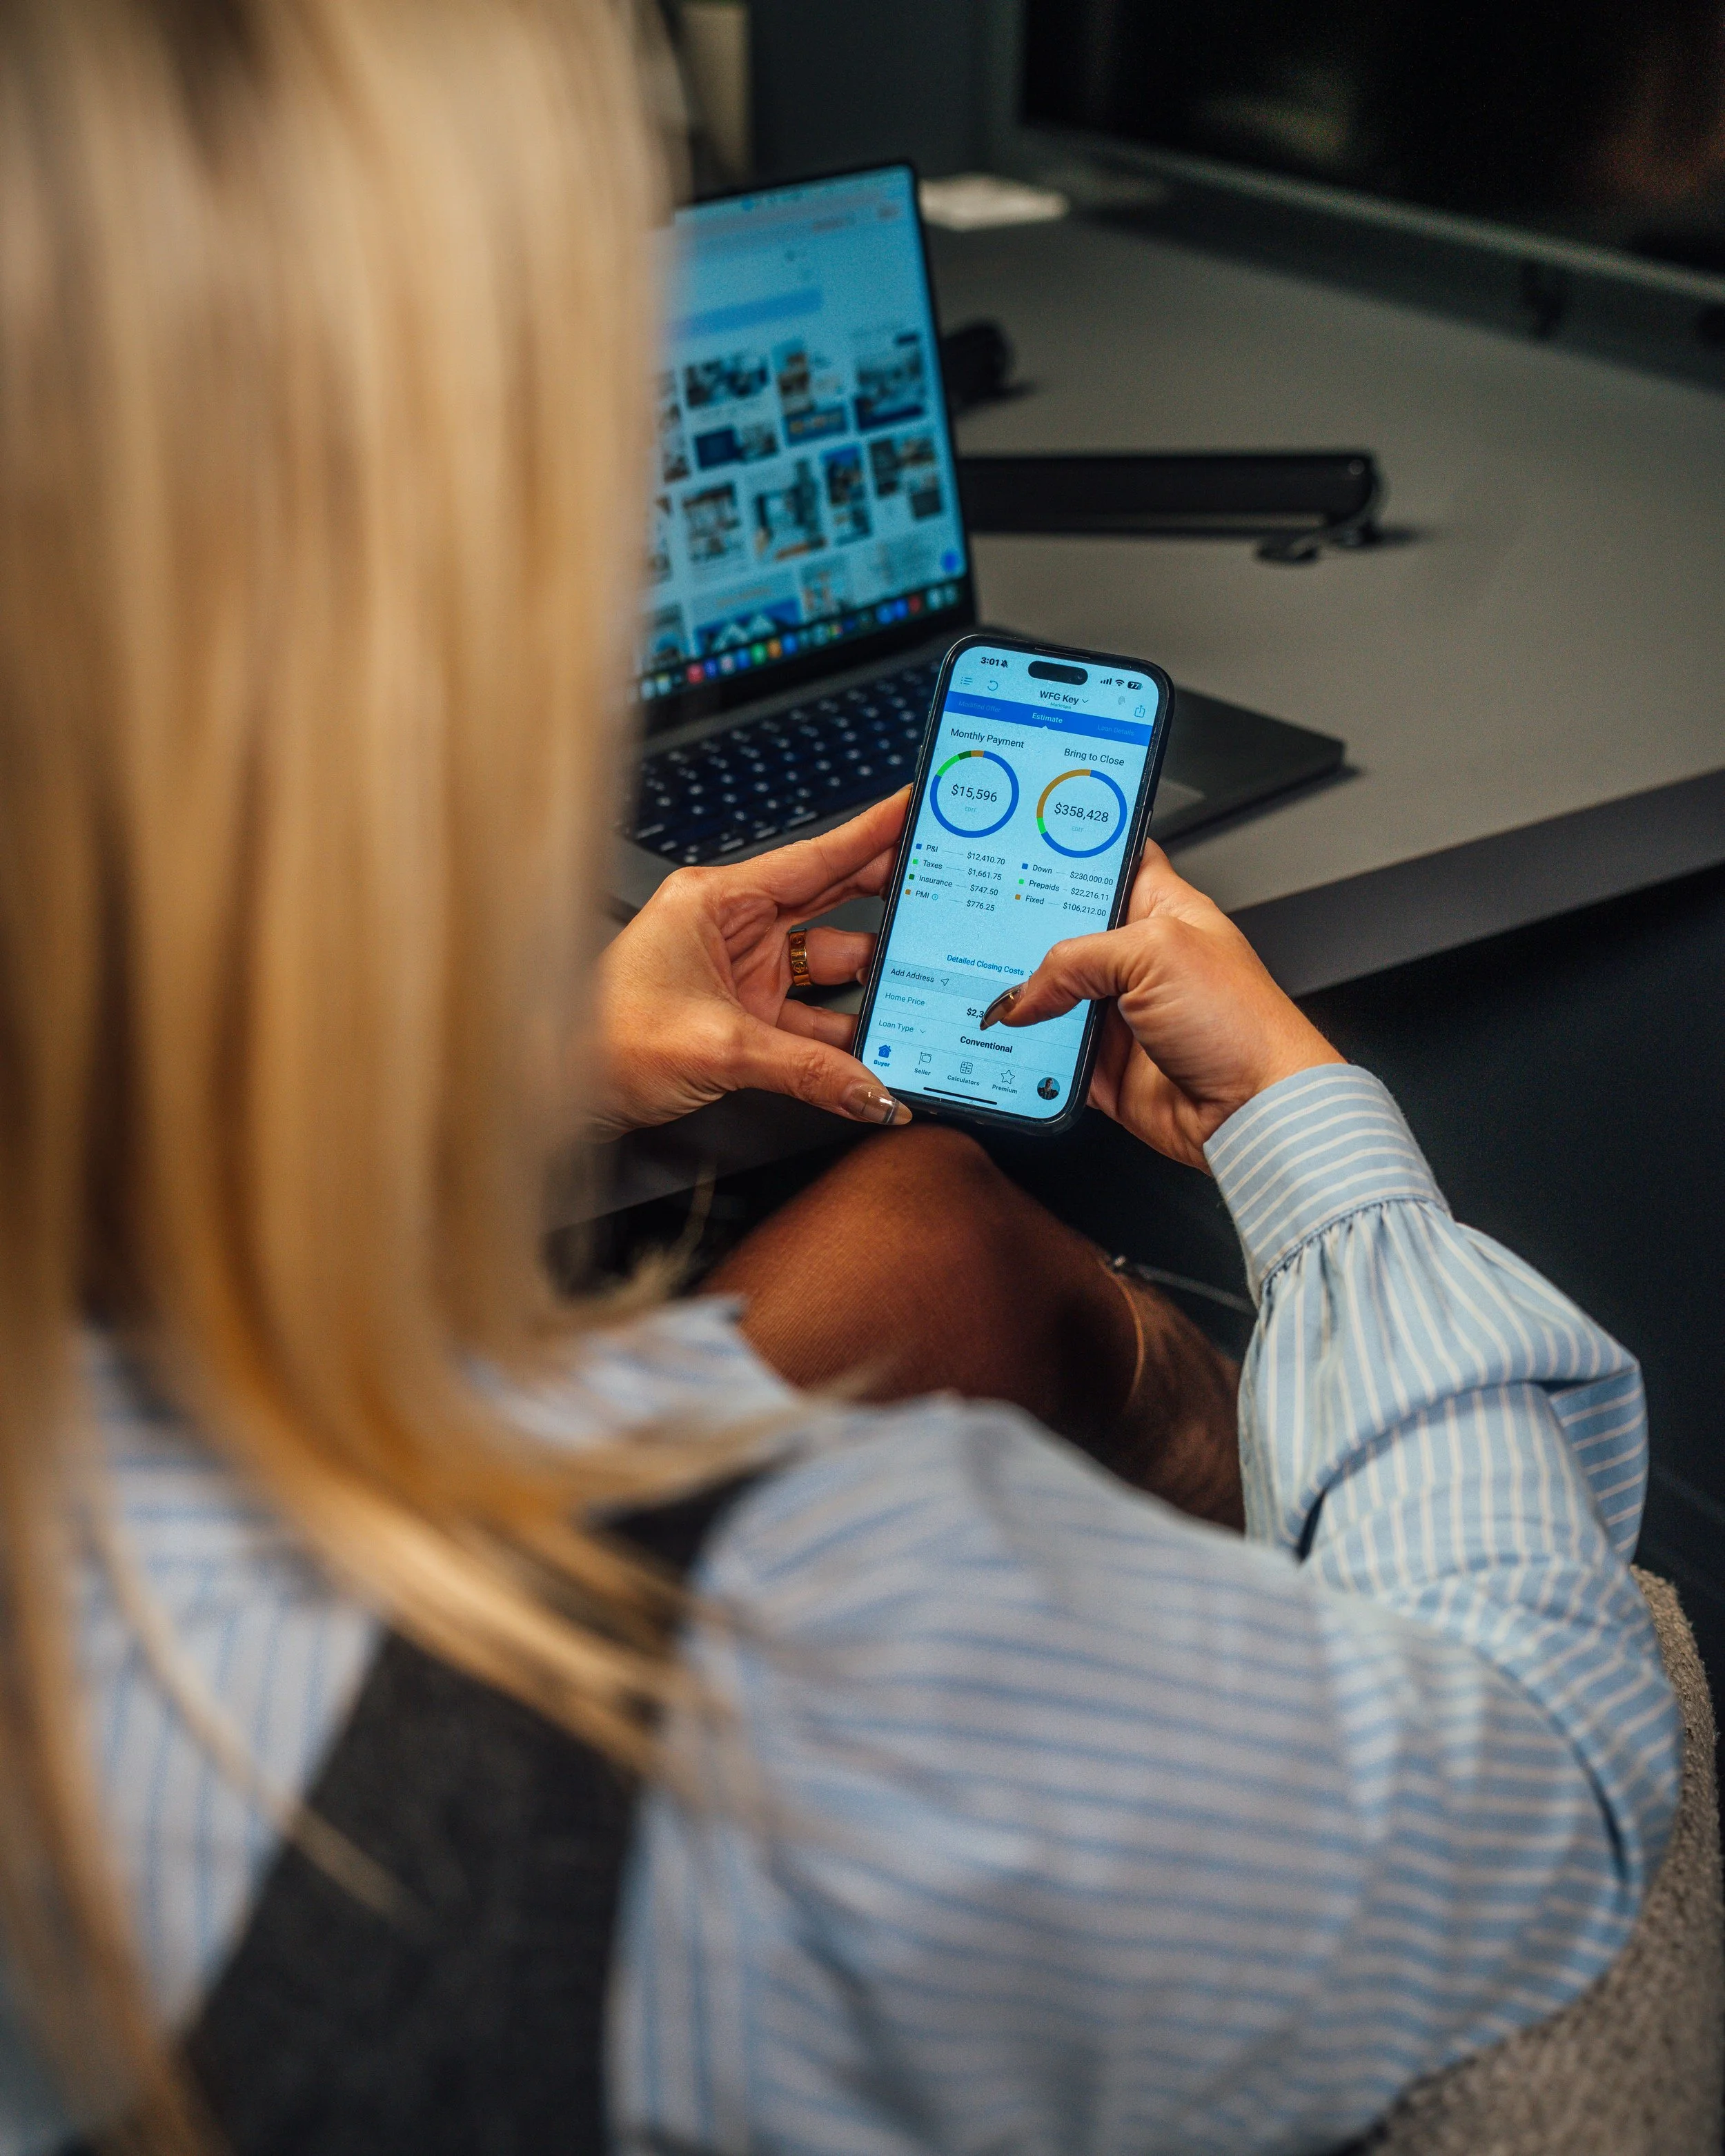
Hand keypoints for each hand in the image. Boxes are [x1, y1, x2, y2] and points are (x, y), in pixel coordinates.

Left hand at [593, 792, 912, 1135]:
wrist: (555, 1089)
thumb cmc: (600, 1040)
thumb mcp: (717, 1046)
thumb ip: (807, 1069)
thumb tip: (871, 1089)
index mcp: (716, 900)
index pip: (814, 858)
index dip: (873, 833)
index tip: (918, 806)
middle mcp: (732, 928)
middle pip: (831, 904)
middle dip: (889, 898)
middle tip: (944, 886)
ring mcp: (741, 973)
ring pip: (828, 968)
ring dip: (871, 984)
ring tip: (922, 986)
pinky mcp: (744, 1017)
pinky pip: (811, 1017)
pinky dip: (844, 1034)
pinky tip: (877, 1046)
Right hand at [981, 841, 1341, 1168]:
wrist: (1253, 1109)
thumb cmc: (1240, 1023)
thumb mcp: (1155, 953)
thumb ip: (1077, 959)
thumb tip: (1023, 994)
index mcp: (1160, 909)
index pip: (1109, 863)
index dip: (1070, 852)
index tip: (1024, 841)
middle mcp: (1136, 958)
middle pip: (1063, 932)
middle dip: (1022, 930)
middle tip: (980, 922)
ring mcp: (1117, 1012)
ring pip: (1048, 996)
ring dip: (1017, 997)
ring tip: (977, 984)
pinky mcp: (1102, 1064)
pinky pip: (1049, 1055)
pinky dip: (1025, 1053)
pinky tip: (1001, 1041)